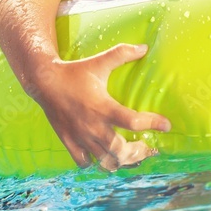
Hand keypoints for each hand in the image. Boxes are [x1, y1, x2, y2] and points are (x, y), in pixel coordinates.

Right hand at [27, 43, 171, 170]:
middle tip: (147, 147)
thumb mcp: (99, 62)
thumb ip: (122, 54)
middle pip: (121, 151)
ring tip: (130, 156)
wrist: (43, 81)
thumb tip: (144, 48)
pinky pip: (84, 163)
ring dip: (121, 161)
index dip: (153, 124)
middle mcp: (93, 126)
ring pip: (105, 161)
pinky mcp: (69, 142)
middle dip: (139, 152)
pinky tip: (101, 155)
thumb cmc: (74, 72)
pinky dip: (95, 162)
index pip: (133, 121)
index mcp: (103, 107)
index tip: (166, 125)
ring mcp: (80, 137)